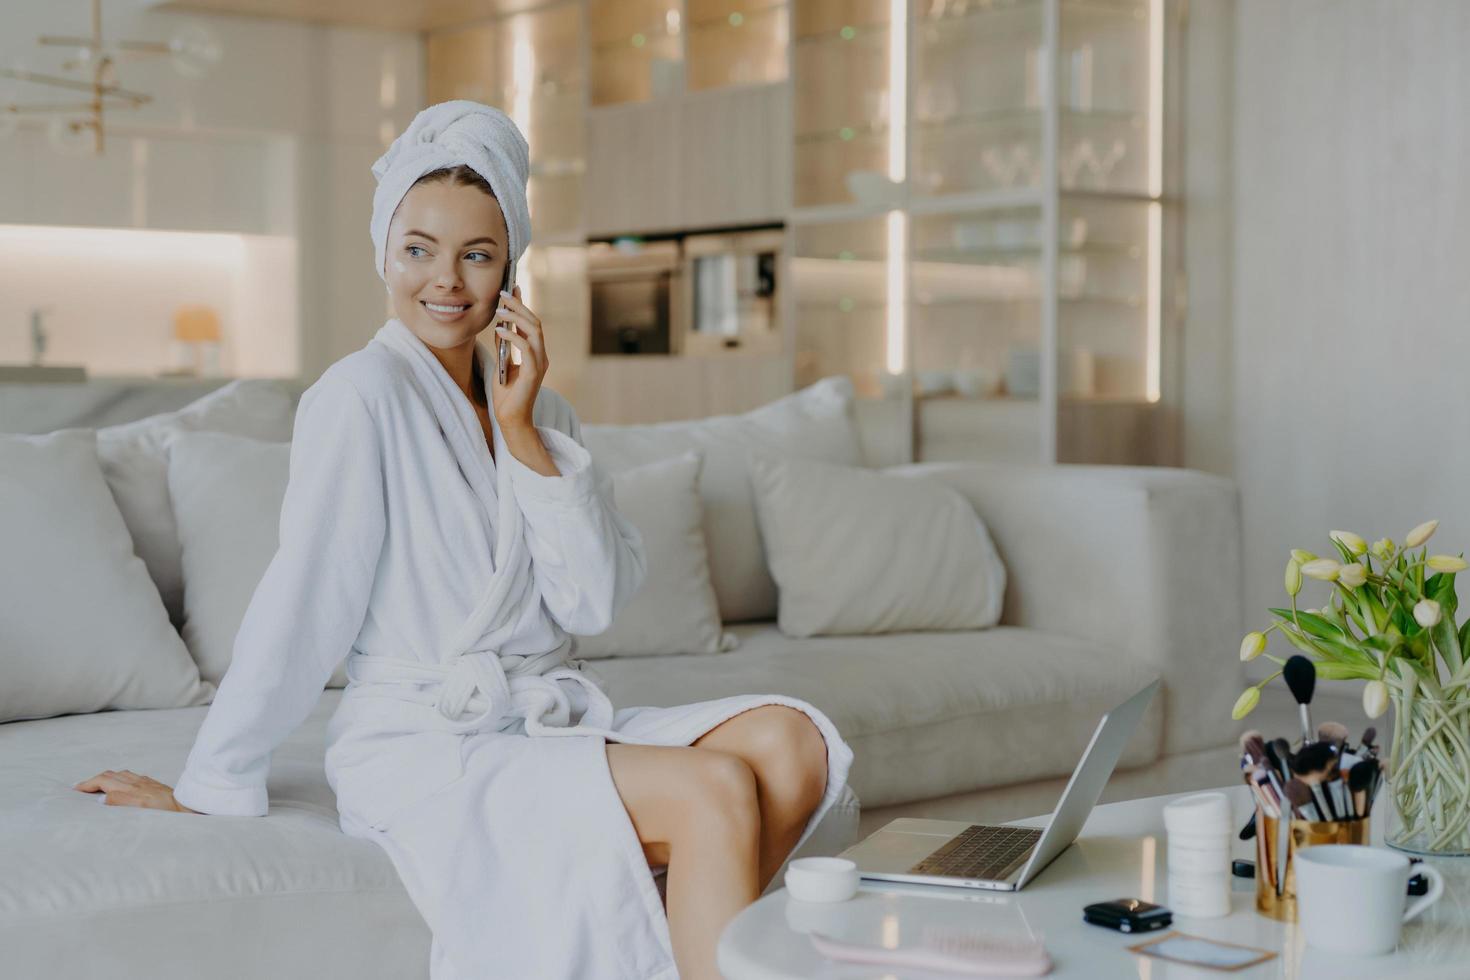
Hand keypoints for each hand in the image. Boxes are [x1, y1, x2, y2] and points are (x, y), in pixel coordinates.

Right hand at [73, 769, 198, 813]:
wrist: (186, 808)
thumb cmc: (165, 811)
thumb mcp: (140, 808)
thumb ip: (120, 801)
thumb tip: (101, 799)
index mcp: (131, 788)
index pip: (103, 781)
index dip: (88, 784)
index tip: (76, 789)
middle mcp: (137, 782)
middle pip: (110, 775)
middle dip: (93, 780)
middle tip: (81, 788)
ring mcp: (145, 782)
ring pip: (120, 775)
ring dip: (105, 778)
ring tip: (96, 786)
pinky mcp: (152, 784)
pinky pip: (131, 777)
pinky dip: (119, 779)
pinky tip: (120, 785)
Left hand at [489, 284, 547, 432]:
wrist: (511, 420)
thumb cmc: (506, 395)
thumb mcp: (503, 364)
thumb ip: (505, 346)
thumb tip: (500, 325)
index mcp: (536, 354)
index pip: (531, 323)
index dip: (523, 305)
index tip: (513, 288)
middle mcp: (541, 356)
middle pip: (535, 323)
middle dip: (519, 306)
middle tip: (504, 293)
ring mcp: (539, 364)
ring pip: (534, 332)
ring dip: (516, 318)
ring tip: (500, 310)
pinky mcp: (533, 373)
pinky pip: (526, 349)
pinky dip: (513, 336)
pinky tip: (500, 331)